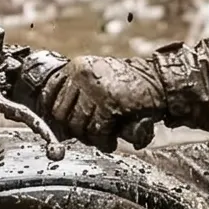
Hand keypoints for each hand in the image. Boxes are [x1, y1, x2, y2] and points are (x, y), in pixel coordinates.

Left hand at [39, 55, 164, 150]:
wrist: (159, 81)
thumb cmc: (129, 85)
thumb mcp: (99, 78)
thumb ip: (79, 91)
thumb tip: (56, 118)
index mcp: (77, 67)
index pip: (49, 93)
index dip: (54, 113)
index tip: (65, 123)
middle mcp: (82, 75)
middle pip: (61, 113)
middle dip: (75, 128)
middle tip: (90, 134)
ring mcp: (94, 90)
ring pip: (78, 125)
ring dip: (91, 137)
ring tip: (104, 138)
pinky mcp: (109, 104)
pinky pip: (97, 131)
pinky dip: (104, 141)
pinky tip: (111, 141)